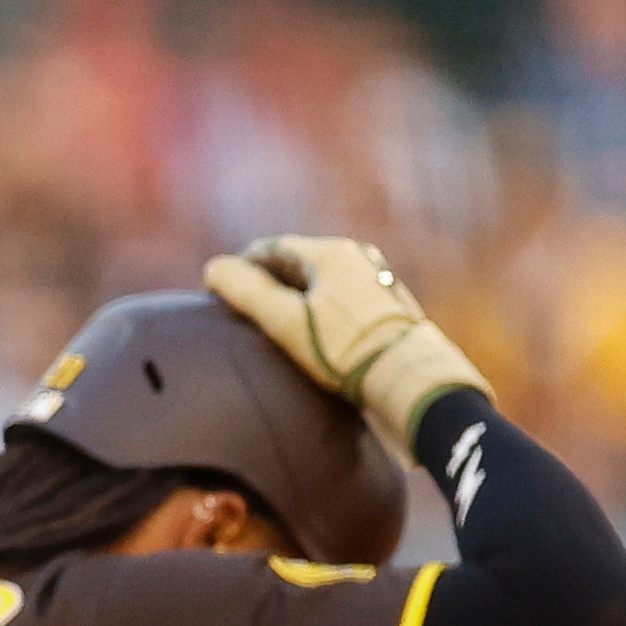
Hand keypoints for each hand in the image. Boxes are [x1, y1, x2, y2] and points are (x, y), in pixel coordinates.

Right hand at [201, 233, 491, 463]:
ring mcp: (378, 280)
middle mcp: (359, 258)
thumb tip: (214, 268)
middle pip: (299, 262)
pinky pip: (343, 297)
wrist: (410, 377)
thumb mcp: (285, 321)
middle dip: (269, 280)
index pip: (272, 248)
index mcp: (332, 252)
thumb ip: (245, 292)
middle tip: (245, 307)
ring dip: (296, 295)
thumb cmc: (345, 348)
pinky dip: (321, 308)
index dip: (242, 267)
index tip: (222, 290)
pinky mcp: (390, 306)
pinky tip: (315, 334)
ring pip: (323, 281)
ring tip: (277, 323)